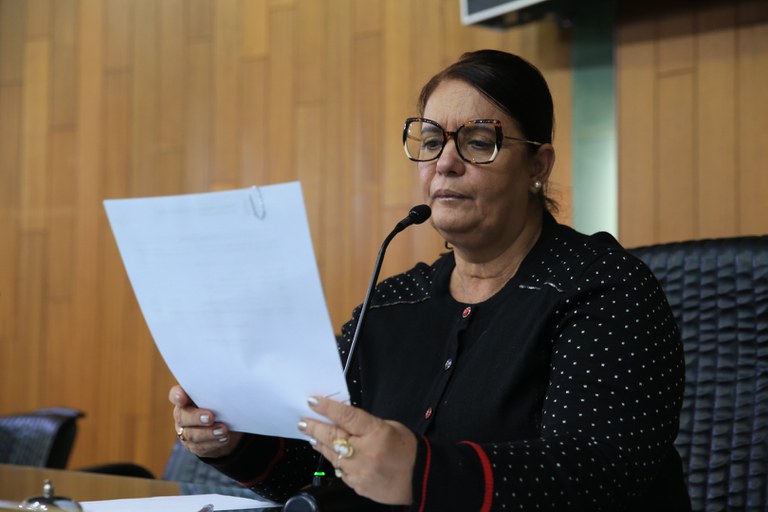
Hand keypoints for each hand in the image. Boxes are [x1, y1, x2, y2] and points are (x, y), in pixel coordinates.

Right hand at [169, 384, 241, 457]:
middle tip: (211, 417)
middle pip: (182, 416)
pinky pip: (201, 446)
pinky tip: (224, 438)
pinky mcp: (194, 446)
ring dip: (208, 433)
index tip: (182, 397)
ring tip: (223, 430)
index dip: (177, 395)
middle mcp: (182, 415)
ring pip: (191, 434)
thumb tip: (229, 390)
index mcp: (186, 398)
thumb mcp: (219, 397)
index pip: (175, 394)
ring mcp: (186, 431)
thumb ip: (217, 393)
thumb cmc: (221, 405)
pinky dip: (214, 442)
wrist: (228, 427)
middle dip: (196, 417)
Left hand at [298, 396, 416, 504]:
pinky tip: (330, 453)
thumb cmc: (407, 450)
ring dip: (319, 443)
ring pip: (331, 455)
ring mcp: (359, 471)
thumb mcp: (390, 427)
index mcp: (376, 433)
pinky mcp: (356, 485)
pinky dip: (333, 460)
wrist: (419, 479)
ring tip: (311, 435)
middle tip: (302, 422)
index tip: (313, 401)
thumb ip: (366, 424)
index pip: (346, 416)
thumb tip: (344, 420)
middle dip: (314, 427)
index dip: (327, 408)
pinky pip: (340, 470)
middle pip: (332, 437)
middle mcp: (365, 453)